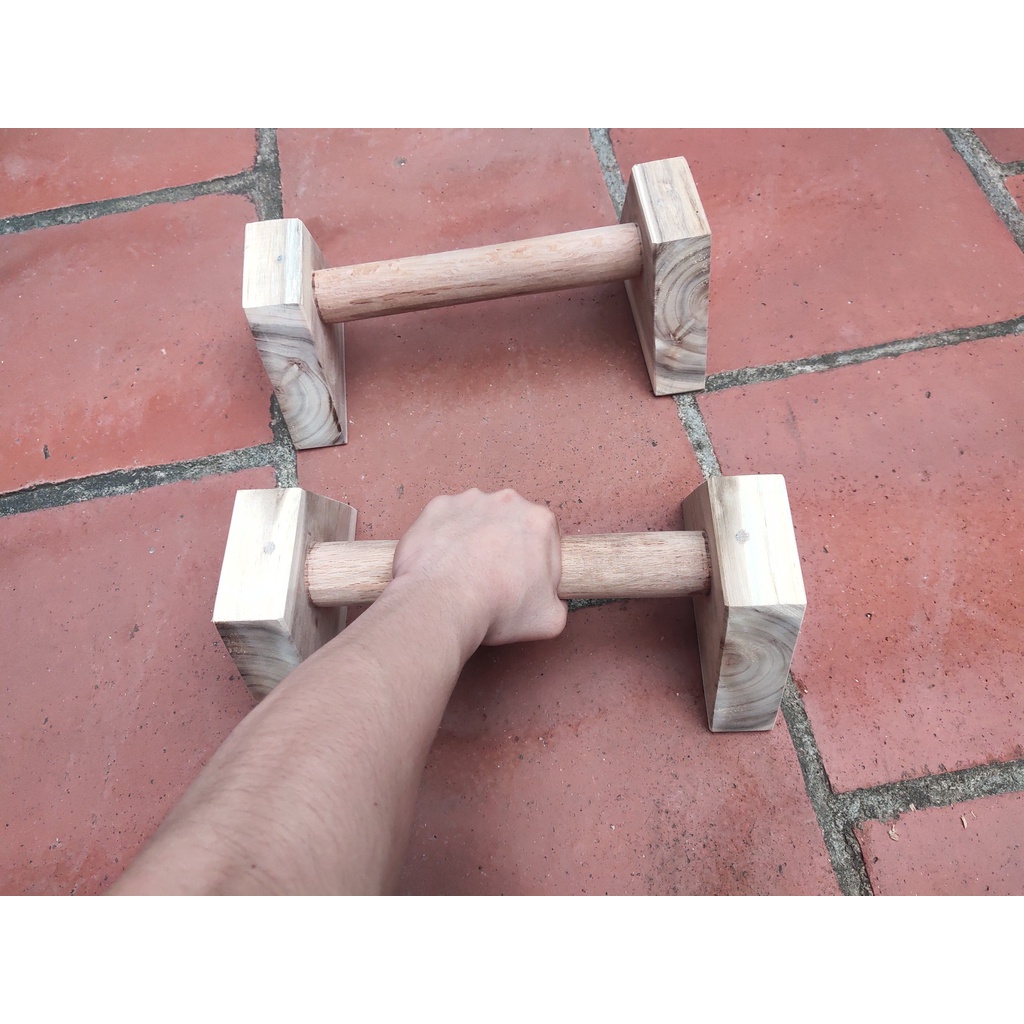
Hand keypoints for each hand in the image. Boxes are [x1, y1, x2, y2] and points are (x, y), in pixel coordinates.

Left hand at [392, 488, 566, 645]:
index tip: (524, 578)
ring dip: (476, 537)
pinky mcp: (439, 507)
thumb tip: (551, 599)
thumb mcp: (550, 618)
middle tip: (494, 576)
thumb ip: (558, 602)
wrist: (443, 604)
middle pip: (512, 523)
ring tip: (465, 570)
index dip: (536, 561)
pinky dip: (446, 536)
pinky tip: (444, 561)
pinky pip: (447, 519)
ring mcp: (470, 501)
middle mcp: (507, 501)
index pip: (545, 537)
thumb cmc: (497, 608)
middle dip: (506, 544)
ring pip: (479, 518)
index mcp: (539, 521)